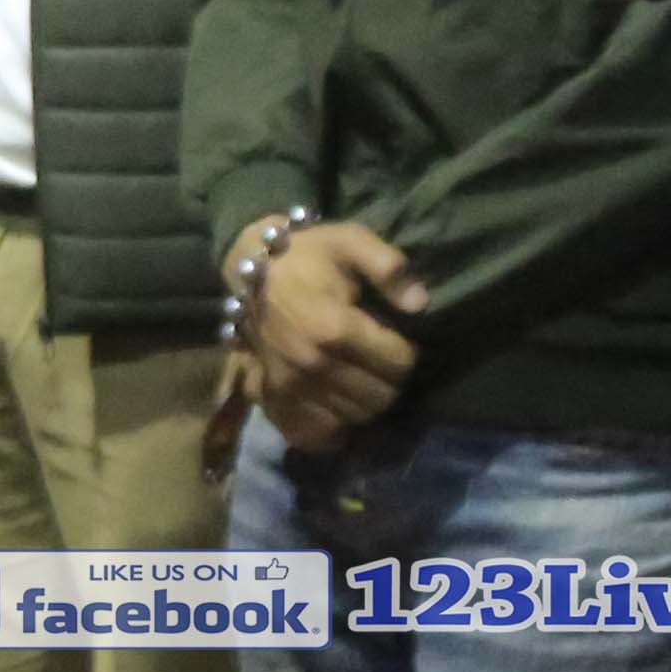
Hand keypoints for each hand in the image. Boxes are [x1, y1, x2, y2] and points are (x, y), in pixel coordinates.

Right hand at [245, 221, 426, 448]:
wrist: (252, 267)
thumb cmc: (308, 254)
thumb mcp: (352, 240)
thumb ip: (389, 266)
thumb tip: (419, 303)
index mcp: (336, 329)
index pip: (399, 364)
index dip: (408, 352)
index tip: (399, 339)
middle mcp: (313, 365)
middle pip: (382, 396)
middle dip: (392, 380)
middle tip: (383, 360)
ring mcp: (292, 385)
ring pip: (357, 416)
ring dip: (369, 400)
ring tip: (364, 376)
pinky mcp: (276, 396)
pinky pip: (319, 431)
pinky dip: (338, 425)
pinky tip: (342, 402)